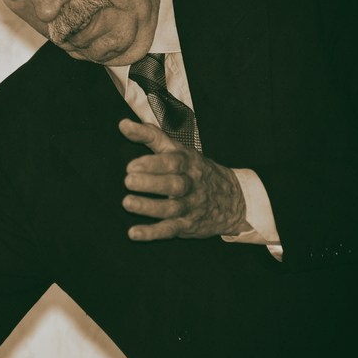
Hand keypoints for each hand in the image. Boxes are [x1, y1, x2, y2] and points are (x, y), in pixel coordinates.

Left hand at [119, 119, 250, 240]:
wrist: (234, 200)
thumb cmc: (196, 170)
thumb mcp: (178, 149)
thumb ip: (151, 136)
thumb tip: (123, 124)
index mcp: (188, 162)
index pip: (173, 160)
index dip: (153, 163)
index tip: (132, 165)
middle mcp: (190, 184)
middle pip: (173, 184)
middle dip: (151, 183)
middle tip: (129, 180)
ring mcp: (190, 206)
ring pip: (171, 208)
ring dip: (149, 207)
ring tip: (128, 203)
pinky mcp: (186, 225)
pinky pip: (169, 229)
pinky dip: (151, 233)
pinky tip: (134, 233)